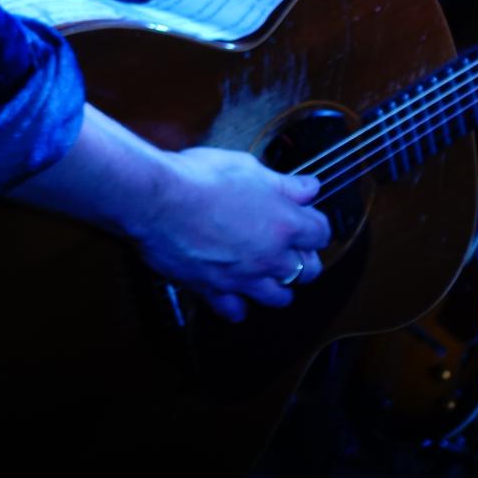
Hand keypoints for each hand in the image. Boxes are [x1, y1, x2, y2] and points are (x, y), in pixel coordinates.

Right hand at [125, 146, 330, 323]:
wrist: (156, 200)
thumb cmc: (198, 177)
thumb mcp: (246, 167)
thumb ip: (283, 183)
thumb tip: (309, 187)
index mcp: (284, 223)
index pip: (321, 232)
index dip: (314, 224)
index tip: (306, 218)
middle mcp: (271, 256)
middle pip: (309, 271)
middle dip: (304, 260)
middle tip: (290, 250)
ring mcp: (244, 276)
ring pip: (279, 297)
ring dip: (278, 288)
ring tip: (268, 276)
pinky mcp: (214, 288)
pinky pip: (234, 310)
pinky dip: (236, 306)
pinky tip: (233, 297)